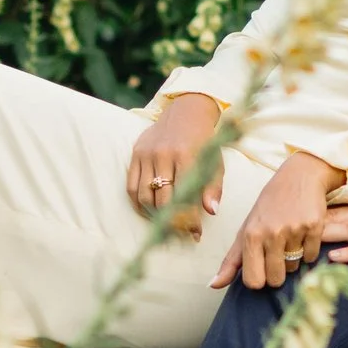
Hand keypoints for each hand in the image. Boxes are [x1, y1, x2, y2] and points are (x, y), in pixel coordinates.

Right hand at [126, 93, 222, 233]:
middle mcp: (164, 155)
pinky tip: (150, 211)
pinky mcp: (136, 154)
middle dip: (173, 221)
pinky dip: (139, 204)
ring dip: (155, 215)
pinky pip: (132, 187)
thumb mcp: (215, 162)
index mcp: (187, 156)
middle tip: (181, 231)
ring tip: (167, 221)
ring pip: (145, 196)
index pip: (185, 197)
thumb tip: (211, 212)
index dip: (189, 220)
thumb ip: (213, 187)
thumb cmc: (204, 143)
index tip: (195, 233)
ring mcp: (147, 154)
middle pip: (162, 200)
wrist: (185, 114)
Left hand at [213, 151, 344, 291]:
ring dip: (293, 259)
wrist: (299, 177)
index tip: (261, 267)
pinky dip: (308, 250)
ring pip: (294, 267)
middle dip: (278, 272)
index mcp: (251, 235)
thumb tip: (213, 286)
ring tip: (290, 238)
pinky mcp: (314, 226)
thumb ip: (231, 260)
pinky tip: (303, 233)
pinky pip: (311, 256)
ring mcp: (294, 230)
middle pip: (276, 279)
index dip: (259, 279)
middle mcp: (271, 233)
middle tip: (277, 253)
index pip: (254, 281)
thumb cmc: (269, 206)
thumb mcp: (246, 229)